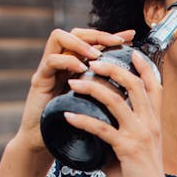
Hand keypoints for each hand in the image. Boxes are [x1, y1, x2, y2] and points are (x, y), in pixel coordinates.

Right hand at [15, 27, 134, 157]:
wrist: (45, 144)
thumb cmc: (72, 126)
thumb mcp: (95, 105)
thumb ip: (108, 92)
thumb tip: (137, 87)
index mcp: (77, 66)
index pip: (93, 41)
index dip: (111, 36)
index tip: (131, 36)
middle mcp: (62, 63)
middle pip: (76, 32)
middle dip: (97, 34)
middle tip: (114, 41)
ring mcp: (49, 69)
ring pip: (59, 38)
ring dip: (81, 44)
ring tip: (97, 55)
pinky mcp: (39, 80)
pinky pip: (51, 61)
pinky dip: (67, 61)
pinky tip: (80, 69)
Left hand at [64, 47, 169, 176]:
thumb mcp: (131, 150)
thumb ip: (115, 135)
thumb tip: (93, 129)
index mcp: (155, 121)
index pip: (153, 85)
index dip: (143, 66)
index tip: (129, 51)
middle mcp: (150, 123)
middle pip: (133, 84)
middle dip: (111, 68)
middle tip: (91, 61)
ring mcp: (140, 135)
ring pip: (116, 100)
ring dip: (92, 88)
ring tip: (73, 82)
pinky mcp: (128, 148)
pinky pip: (102, 128)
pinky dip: (83, 120)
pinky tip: (67, 115)